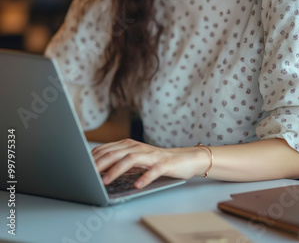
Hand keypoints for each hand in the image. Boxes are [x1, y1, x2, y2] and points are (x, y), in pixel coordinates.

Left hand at [91, 139, 209, 188]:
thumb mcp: (135, 159)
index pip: (107, 149)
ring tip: (106, 181)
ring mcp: (152, 155)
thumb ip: (119, 160)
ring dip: (116, 170)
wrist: (184, 158)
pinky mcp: (164, 164)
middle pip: (116, 153)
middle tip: (88, 174)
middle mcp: (139, 147)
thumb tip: (97, 167)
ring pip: (131, 160)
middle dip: (100, 163)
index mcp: (130, 145)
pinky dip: (145, 177)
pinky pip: (153, 171)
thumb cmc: (156, 161)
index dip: (94, 158)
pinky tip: (137, 185)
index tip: (81, 167)